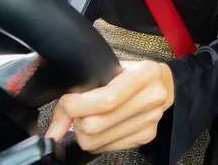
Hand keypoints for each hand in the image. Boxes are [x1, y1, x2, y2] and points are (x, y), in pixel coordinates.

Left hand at [45, 61, 173, 153]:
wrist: (162, 83)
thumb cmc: (131, 73)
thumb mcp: (109, 69)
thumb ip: (81, 91)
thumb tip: (54, 131)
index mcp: (144, 74)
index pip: (106, 100)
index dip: (77, 105)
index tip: (68, 101)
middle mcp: (152, 98)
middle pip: (96, 125)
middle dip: (77, 120)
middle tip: (78, 109)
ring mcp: (151, 120)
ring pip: (97, 141)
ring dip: (84, 132)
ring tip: (90, 116)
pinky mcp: (146, 136)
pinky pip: (106, 148)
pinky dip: (96, 140)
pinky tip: (102, 126)